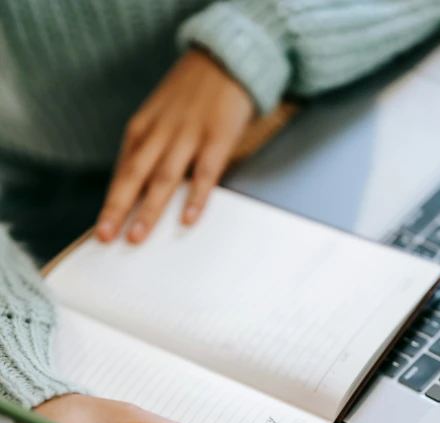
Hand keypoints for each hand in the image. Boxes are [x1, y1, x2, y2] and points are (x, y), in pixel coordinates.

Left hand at [96, 49, 254, 242]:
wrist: (226, 57)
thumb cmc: (192, 93)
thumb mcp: (160, 115)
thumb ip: (149, 148)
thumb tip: (135, 188)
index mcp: (143, 129)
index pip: (122, 172)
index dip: (111, 203)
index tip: (101, 231)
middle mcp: (160, 133)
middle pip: (134, 176)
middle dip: (118, 209)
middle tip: (106, 236)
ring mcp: (188, 136)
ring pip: (163, 178)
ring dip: (149, 209)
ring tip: (137, 236)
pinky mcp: (216, 138)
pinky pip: (204, 173)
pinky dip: (194, 196)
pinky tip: (186, 218)